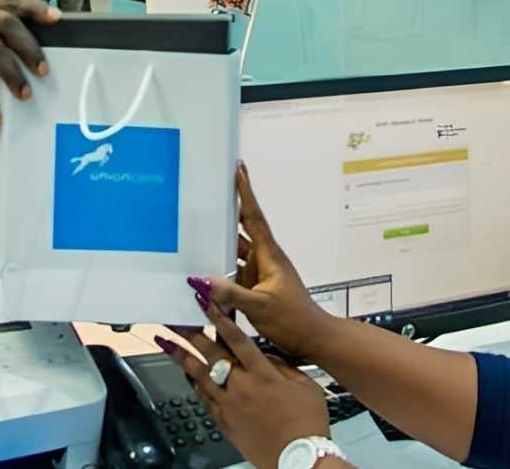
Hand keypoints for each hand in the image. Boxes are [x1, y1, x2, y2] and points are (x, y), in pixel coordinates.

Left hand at [156, 299, 330, 468]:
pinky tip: (185, 375)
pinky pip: (203, 397)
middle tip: (174, 318)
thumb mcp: (305, 385)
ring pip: (198, 375)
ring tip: (165, 342)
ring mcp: (228, 404)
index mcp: (263, 373)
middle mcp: (241, 385)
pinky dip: (193, 383)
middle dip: (191, 333)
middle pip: (211, 353)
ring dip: (181, 356)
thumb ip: (283, 366)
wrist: (298, 457)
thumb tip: (266, 356)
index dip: (219, 318)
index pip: (237, 339)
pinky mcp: (223, 421)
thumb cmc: (307, 421)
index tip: (205, 302)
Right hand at [196, 163, 335, 359]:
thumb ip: (231, 294)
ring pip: (235, 249)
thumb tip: (202, 280)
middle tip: (210, 190)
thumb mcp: (260, 307)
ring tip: (197, 224)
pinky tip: (201, 266)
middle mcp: (264, 259)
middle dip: (228, 209)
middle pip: (242, 228)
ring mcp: (260, 272)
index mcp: (269, 256)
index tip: (238, 169)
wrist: (312, 338)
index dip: (245, 193)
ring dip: (220, 239)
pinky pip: (233, 270)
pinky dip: (219, 266)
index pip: (253, 217)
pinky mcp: (255, 286)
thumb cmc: (293, 320)